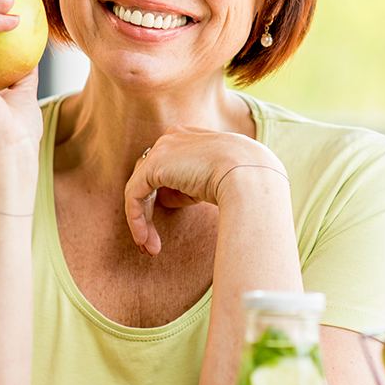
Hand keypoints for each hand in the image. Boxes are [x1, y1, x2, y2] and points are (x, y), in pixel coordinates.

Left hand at [123, 127, 287, 255]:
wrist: (249, 176)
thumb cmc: (242, 181)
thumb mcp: (212, 180)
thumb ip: (187, 184)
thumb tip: (163, 198)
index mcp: (188, 136)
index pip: (165, 166)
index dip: (162, 195)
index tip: (167, 222)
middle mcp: (172, 137)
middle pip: (148, 177)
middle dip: (148, 211)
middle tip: (151, 241)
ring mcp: (161, 148)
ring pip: (139, 188)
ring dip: (142, 220)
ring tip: (151, 248)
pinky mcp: (153, 165)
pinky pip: (134, 195)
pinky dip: (136, 219)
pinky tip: (145, 239)